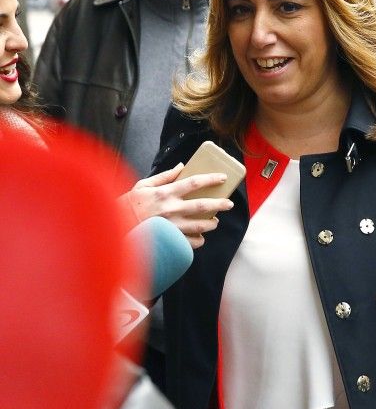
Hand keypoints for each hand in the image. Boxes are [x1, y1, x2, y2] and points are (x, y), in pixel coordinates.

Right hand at [118, 164, 233, 247]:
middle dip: (219, 204)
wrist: (113, 227)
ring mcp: (171, 226)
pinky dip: (198, 241)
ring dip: (211, 224)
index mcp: (166, 193)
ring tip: (215, 222)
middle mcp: (171, 209)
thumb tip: (182, 166)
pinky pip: (189, 242)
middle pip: (202, 206)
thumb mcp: (144, 185)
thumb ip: (165, 176)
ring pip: (199, 226)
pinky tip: (201, 237)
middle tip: (229, 204)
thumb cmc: (129, 204)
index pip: (194, 183)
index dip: (211, 179)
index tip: (223, 178)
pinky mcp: (168, 240)